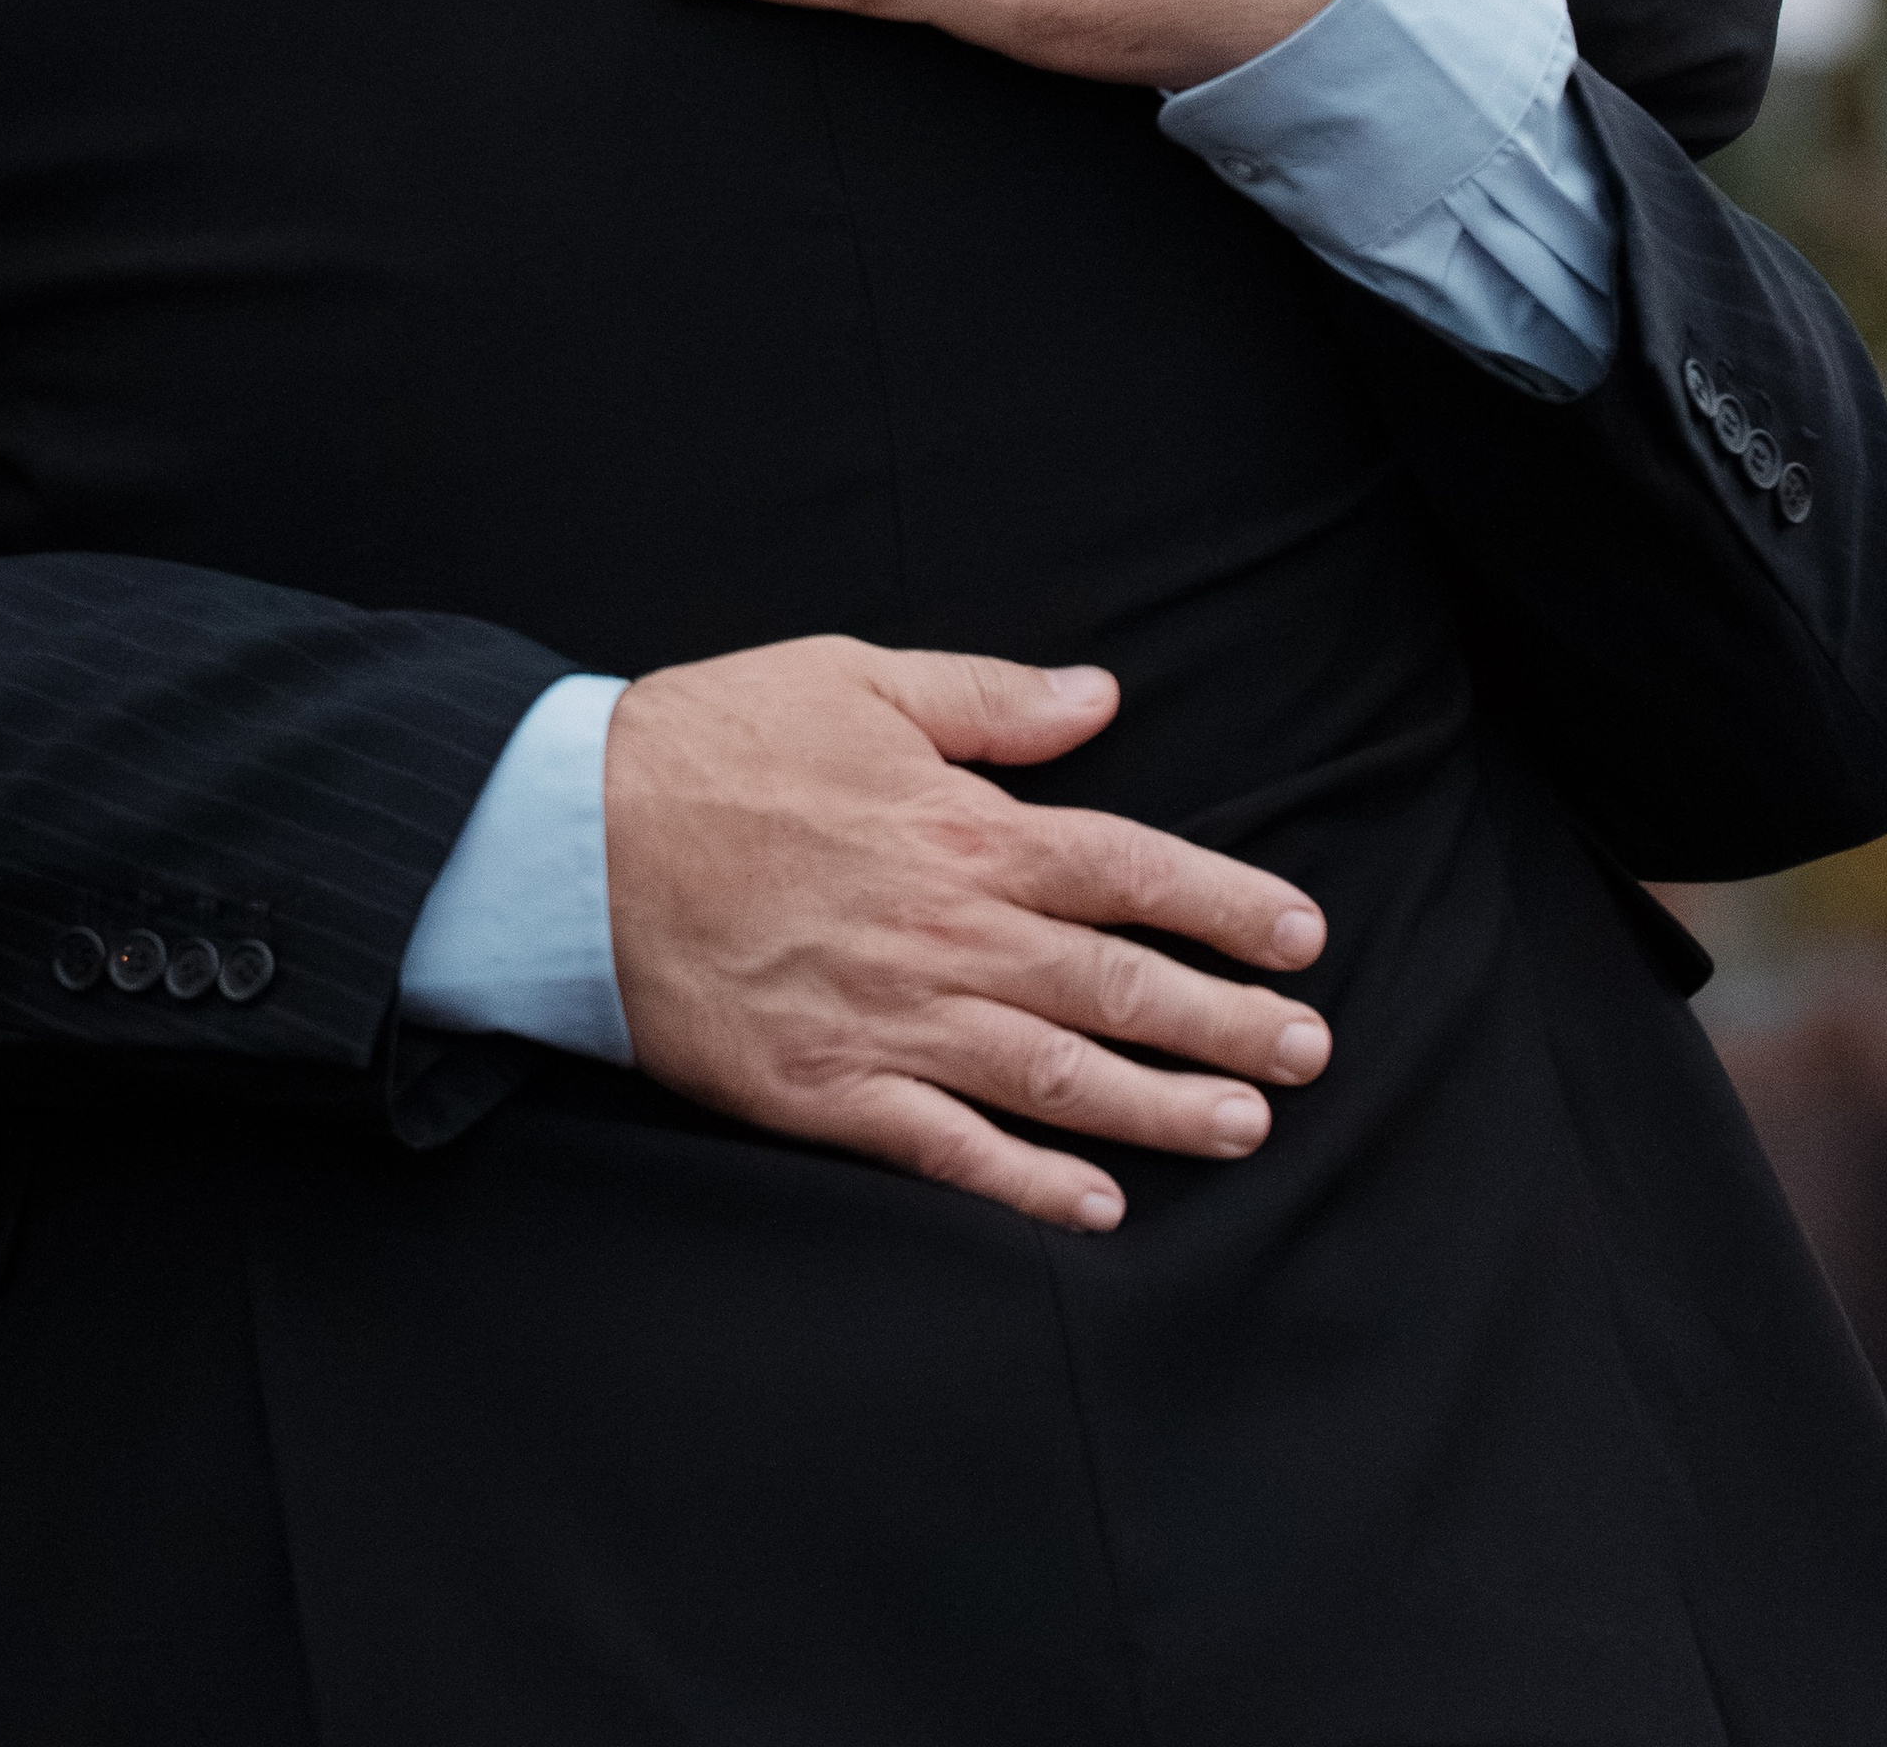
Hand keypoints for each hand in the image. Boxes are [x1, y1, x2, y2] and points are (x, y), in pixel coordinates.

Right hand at [604, 636, 1329, 1229]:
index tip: (1301, 936)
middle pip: (1117, 983)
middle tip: (1311, 1051)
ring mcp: (891, 1022)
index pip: (1129, 870)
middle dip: (1226, 1020)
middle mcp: (947, 933)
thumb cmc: (714, 744)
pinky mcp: (829, 1090)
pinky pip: (950, 1149)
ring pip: (1057, 1077)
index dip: (1224, 903)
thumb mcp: (857, 678)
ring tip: (1244, 1126)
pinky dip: (1029, 1185)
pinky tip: (1096, 1209)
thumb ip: (988, 699)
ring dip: (1161, 1107)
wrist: (575, 839)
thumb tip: (1101, 699)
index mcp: (962, 829)